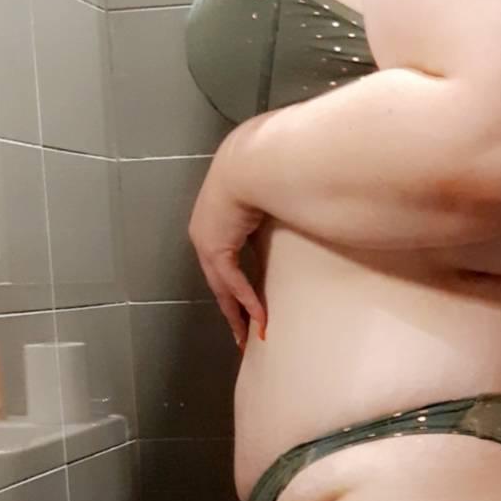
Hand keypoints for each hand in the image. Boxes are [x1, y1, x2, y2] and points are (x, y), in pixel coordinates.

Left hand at [188, 131, 267, 349]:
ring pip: (222, 289)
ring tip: (248, 338)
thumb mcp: (265, 200)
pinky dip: (247, 300)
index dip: (234, 289)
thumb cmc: (261, 171)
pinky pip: (233, 282)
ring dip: (238, 315)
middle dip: (232, 311)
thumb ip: (272, 217)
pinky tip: (260, 318)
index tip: (244, 308)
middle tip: (242, 335)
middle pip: (218, 284)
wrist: (251, 163)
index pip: (223, 264)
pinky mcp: (216, 248)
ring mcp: (207, 243)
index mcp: (213, 223)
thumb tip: (295, 219)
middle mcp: (204, 235)